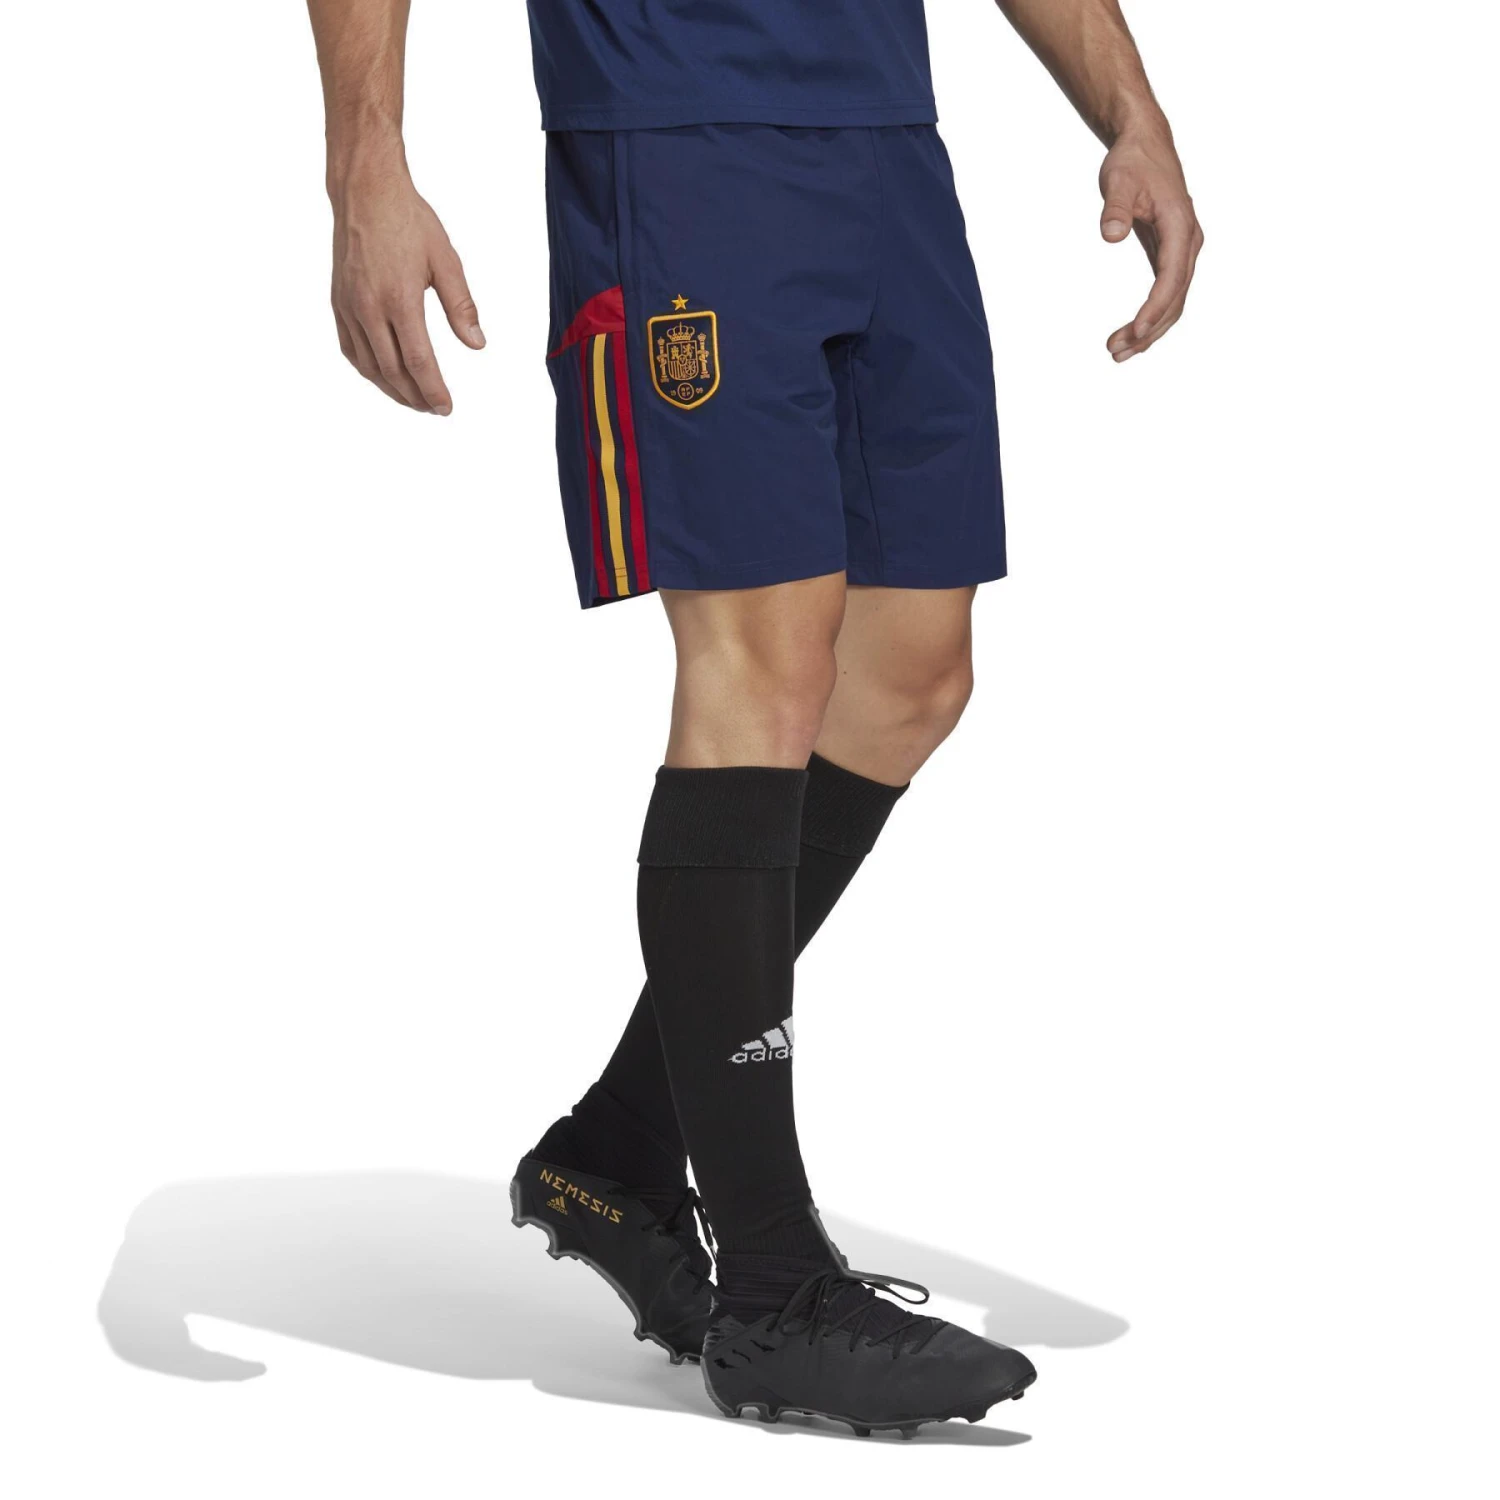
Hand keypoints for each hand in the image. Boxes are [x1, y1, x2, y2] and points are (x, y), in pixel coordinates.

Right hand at [329, 167, 483, 412]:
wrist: (365, 192)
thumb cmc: (409, 221)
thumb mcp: (445, 261)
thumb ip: (462, 306)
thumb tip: (477, 344)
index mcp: (400, 299)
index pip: (419, 362)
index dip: (433, 390)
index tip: (446, 407)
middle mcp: (369, 308)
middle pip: (394, 371)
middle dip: (416, 397)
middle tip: (434, 409)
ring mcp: (350, 307)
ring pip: (370, 366)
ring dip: (392, 390)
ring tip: (413, 401)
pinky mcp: (338, 303)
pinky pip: (351, 349)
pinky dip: (368, 370)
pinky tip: (383, 377)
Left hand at [1099, 123, 1202, 362]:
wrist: (1145, 144)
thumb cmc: (1132, 161)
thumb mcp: (1118, 180)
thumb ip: (1115, 208)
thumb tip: (1110, 234)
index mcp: (1181, 226)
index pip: (1171, 276)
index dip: (1155, 307)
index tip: (1134, 330)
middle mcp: (1188, 242)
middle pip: (1176, 298)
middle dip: (1148, 329)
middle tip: (1115, 352)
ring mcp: (1182, 250)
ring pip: (1173, 301)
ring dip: (1149, 330)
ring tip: (1116, 352)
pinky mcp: (1171, 254)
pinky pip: (1166, 292)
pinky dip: (1150, 316)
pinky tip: (1131, 335)